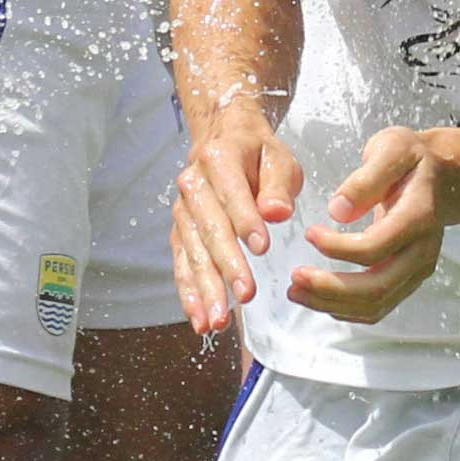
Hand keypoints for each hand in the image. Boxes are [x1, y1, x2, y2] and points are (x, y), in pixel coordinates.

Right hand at [170, 110, 303, 335]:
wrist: (224, 139)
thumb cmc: (258, 153)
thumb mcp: (279, 158)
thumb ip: (278, 185)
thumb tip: (276, 212)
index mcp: (219, 159)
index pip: (232, 194)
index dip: (246, 221)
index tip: (262, 248)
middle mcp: (193, 185)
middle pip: (209, 229)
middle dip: (227, 265)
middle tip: (246, 295)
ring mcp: (183, 211)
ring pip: (193, 253)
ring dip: (206, 289)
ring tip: (219, 321)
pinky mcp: (180, 232)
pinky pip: (182, 265)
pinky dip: (190, 294)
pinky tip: (201, 319)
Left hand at [296, 125, 449, 324]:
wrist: (445, 175)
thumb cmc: (412, 159)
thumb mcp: (391, 149)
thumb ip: (366, 179)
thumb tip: (337, 212)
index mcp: (418, 217)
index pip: (376, 247)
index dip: (337, 248)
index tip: (309, 233)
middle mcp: (423, 250)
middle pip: (377, 287)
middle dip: (330, 289)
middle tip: (294, 280)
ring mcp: (419, 269)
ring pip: (376, 304)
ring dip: (332, 304)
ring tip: (297, 292)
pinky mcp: (410, 279)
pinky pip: (379, 307)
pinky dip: (346, 309)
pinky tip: (320, 297)